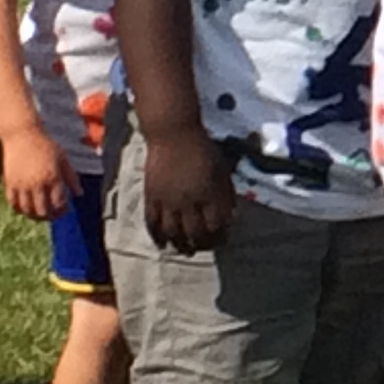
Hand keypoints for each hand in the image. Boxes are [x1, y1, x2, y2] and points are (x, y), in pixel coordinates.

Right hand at [0, 129, 78, 221]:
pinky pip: (13, 203)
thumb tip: (79, 194)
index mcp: (52, 177)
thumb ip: (71, 177)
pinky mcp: (10, 183)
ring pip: (27, 210)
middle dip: (50, 216)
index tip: (64, 209)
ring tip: (40, 213)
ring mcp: (21, 184)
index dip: (62, 211)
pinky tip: (26, 207)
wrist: (22, 135)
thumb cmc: (45, 145)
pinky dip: (20, 208)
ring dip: (34, 215)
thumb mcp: (63, 159)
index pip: (58, 203)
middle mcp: (36, 183)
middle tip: (53, 214)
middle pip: (42, 211)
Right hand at [140, 127, 234, 253]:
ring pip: (174, 232)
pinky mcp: (152, 197)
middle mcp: (190, 201)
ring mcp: (169, 200)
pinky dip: (157, 236)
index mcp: (210, 194)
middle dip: (202, 244)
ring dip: (181, 245)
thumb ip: (226, 194)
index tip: (221, 241)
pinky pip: (153, 222)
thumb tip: (231, 215)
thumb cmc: (203, 149)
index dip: (220, 237)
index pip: (217, 225)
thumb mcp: (222, 169)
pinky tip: (162, 243)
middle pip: (196, 233)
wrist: (173, 134)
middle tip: (204, 248)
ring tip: (185, 250)